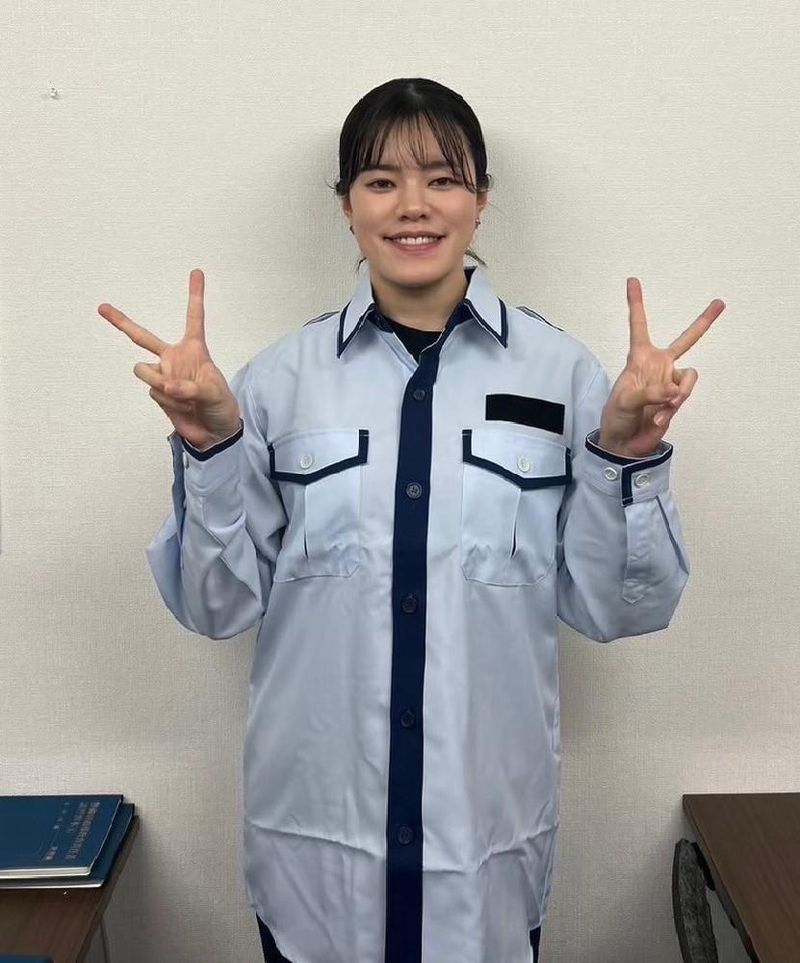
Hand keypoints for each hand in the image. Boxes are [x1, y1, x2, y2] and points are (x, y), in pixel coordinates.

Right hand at [99, 269, 240, 449]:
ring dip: (161, 384)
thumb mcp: (214, 393)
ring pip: (145, 371)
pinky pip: (154, 392)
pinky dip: (168, 401)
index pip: (194, 318)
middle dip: (121, 322)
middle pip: (142, 337)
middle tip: (101, 307)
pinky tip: (182, 406)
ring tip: (184, 397)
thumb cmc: (221, 406)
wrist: (214, 433)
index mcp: (194, 350)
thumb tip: (167, 385)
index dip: (195, 295)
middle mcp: (174, 359)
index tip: (197, 271)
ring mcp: (163, 376)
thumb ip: (191, 387)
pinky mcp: (157, 393)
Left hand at [598, 278, 724, 457]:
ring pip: (689, 376)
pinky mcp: (678, 398)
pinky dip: (673, 406)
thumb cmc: (617, 417)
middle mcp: (658, 365)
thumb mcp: (624, 402)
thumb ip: (648, 393)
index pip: (639, 325)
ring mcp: (670, 381)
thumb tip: (672, 390)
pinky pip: (685, 394)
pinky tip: (659, 417)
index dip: (636, 303)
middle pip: (686, 339)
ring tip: (659, 409)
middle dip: (704, 322)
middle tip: (721, 303)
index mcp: (638, 358)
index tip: (633, 280)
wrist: (625, 443)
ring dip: (677, 393)